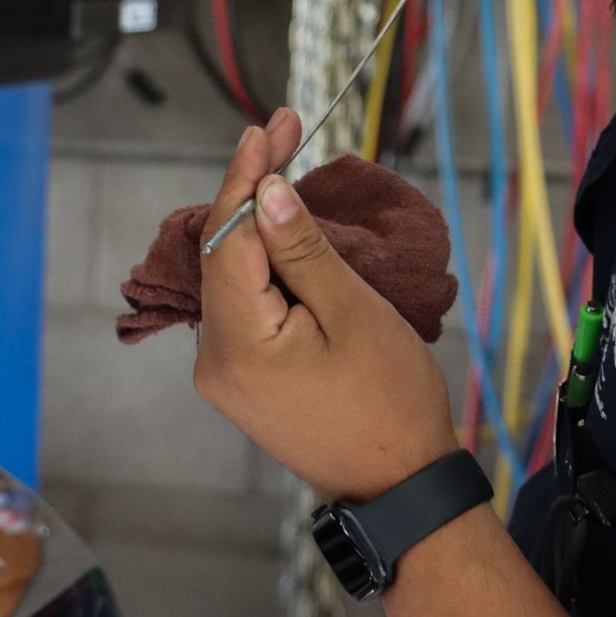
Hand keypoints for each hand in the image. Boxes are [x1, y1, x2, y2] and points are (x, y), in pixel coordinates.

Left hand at [194, 110, 458, 503]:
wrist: (401, 488)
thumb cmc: (391, 402)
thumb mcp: (354, 313)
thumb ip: (305, 251)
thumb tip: (269, 193)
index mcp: (237, 346)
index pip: (228, 239)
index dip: (246, 177)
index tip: (267, 127)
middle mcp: (214, 361)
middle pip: (223, 253)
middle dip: (252, 190)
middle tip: (283, 130)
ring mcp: (225, 374)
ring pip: (233, 276)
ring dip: (260, 224)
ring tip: (285, 163)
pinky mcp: (243, 379)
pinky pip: (245, 304)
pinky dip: (265, 262)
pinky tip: (285, 228)